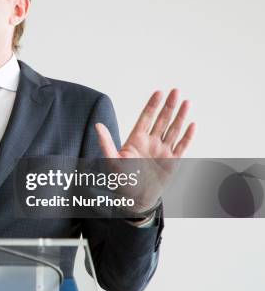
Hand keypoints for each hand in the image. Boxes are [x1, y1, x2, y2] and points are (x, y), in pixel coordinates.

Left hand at [94, 89, 195, 212]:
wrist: (135, 200)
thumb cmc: (122, 181)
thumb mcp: (112, 161)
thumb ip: (106, 142)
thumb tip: (97, 125)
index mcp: (136, 140)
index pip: (146, 118)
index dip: (152, 105)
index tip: (158, 92)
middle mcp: (150, 142)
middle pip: (162, 120)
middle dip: (168, 106)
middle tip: (175, 90)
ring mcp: (162, 151)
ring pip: (173, 129)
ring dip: (180, 116)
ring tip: (186, 102)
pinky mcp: (172, 161)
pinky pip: (182, 146)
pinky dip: (187, 136)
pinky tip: (192, 124)